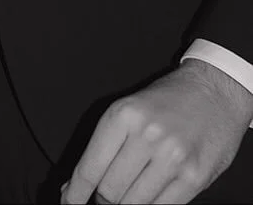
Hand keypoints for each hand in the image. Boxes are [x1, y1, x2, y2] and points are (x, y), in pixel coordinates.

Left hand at [61, 60, 251, 203]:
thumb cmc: (168, 101)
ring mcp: (171, 158)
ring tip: (128, 196)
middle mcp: (146, 136)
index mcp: (122, 115)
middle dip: (103, 200)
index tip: (70, 203)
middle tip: (104, 199)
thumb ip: (105, 146)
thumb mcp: (130, 110)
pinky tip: (147, 201)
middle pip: (109, 191)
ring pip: (134, 203)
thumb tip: (76, 186)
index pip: (89, 169)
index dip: (76, 194)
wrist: (214, 91)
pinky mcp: (193, 177)